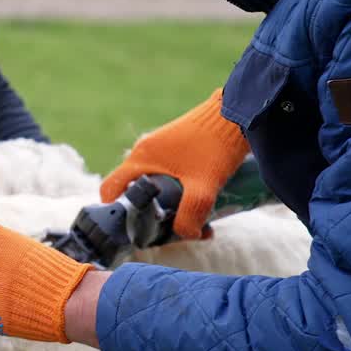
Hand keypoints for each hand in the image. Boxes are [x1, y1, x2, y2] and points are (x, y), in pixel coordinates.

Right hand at [101, 89, 248, 239]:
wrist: (240, 115)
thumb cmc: (217, 146)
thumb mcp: (203, 187)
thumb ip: (190, 216)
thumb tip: (186, 236)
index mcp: (141, 158)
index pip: (110, 189)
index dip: (115, 211)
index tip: (132, 228)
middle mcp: (145, 152)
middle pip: (133, 191)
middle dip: (149, 214)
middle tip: (168, 230)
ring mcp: (160, 148)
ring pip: (153, 185)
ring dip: (167, 205)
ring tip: (191, 220)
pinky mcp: (176, 148)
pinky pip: (166, 175)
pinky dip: (177, 192)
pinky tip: (200, 203)